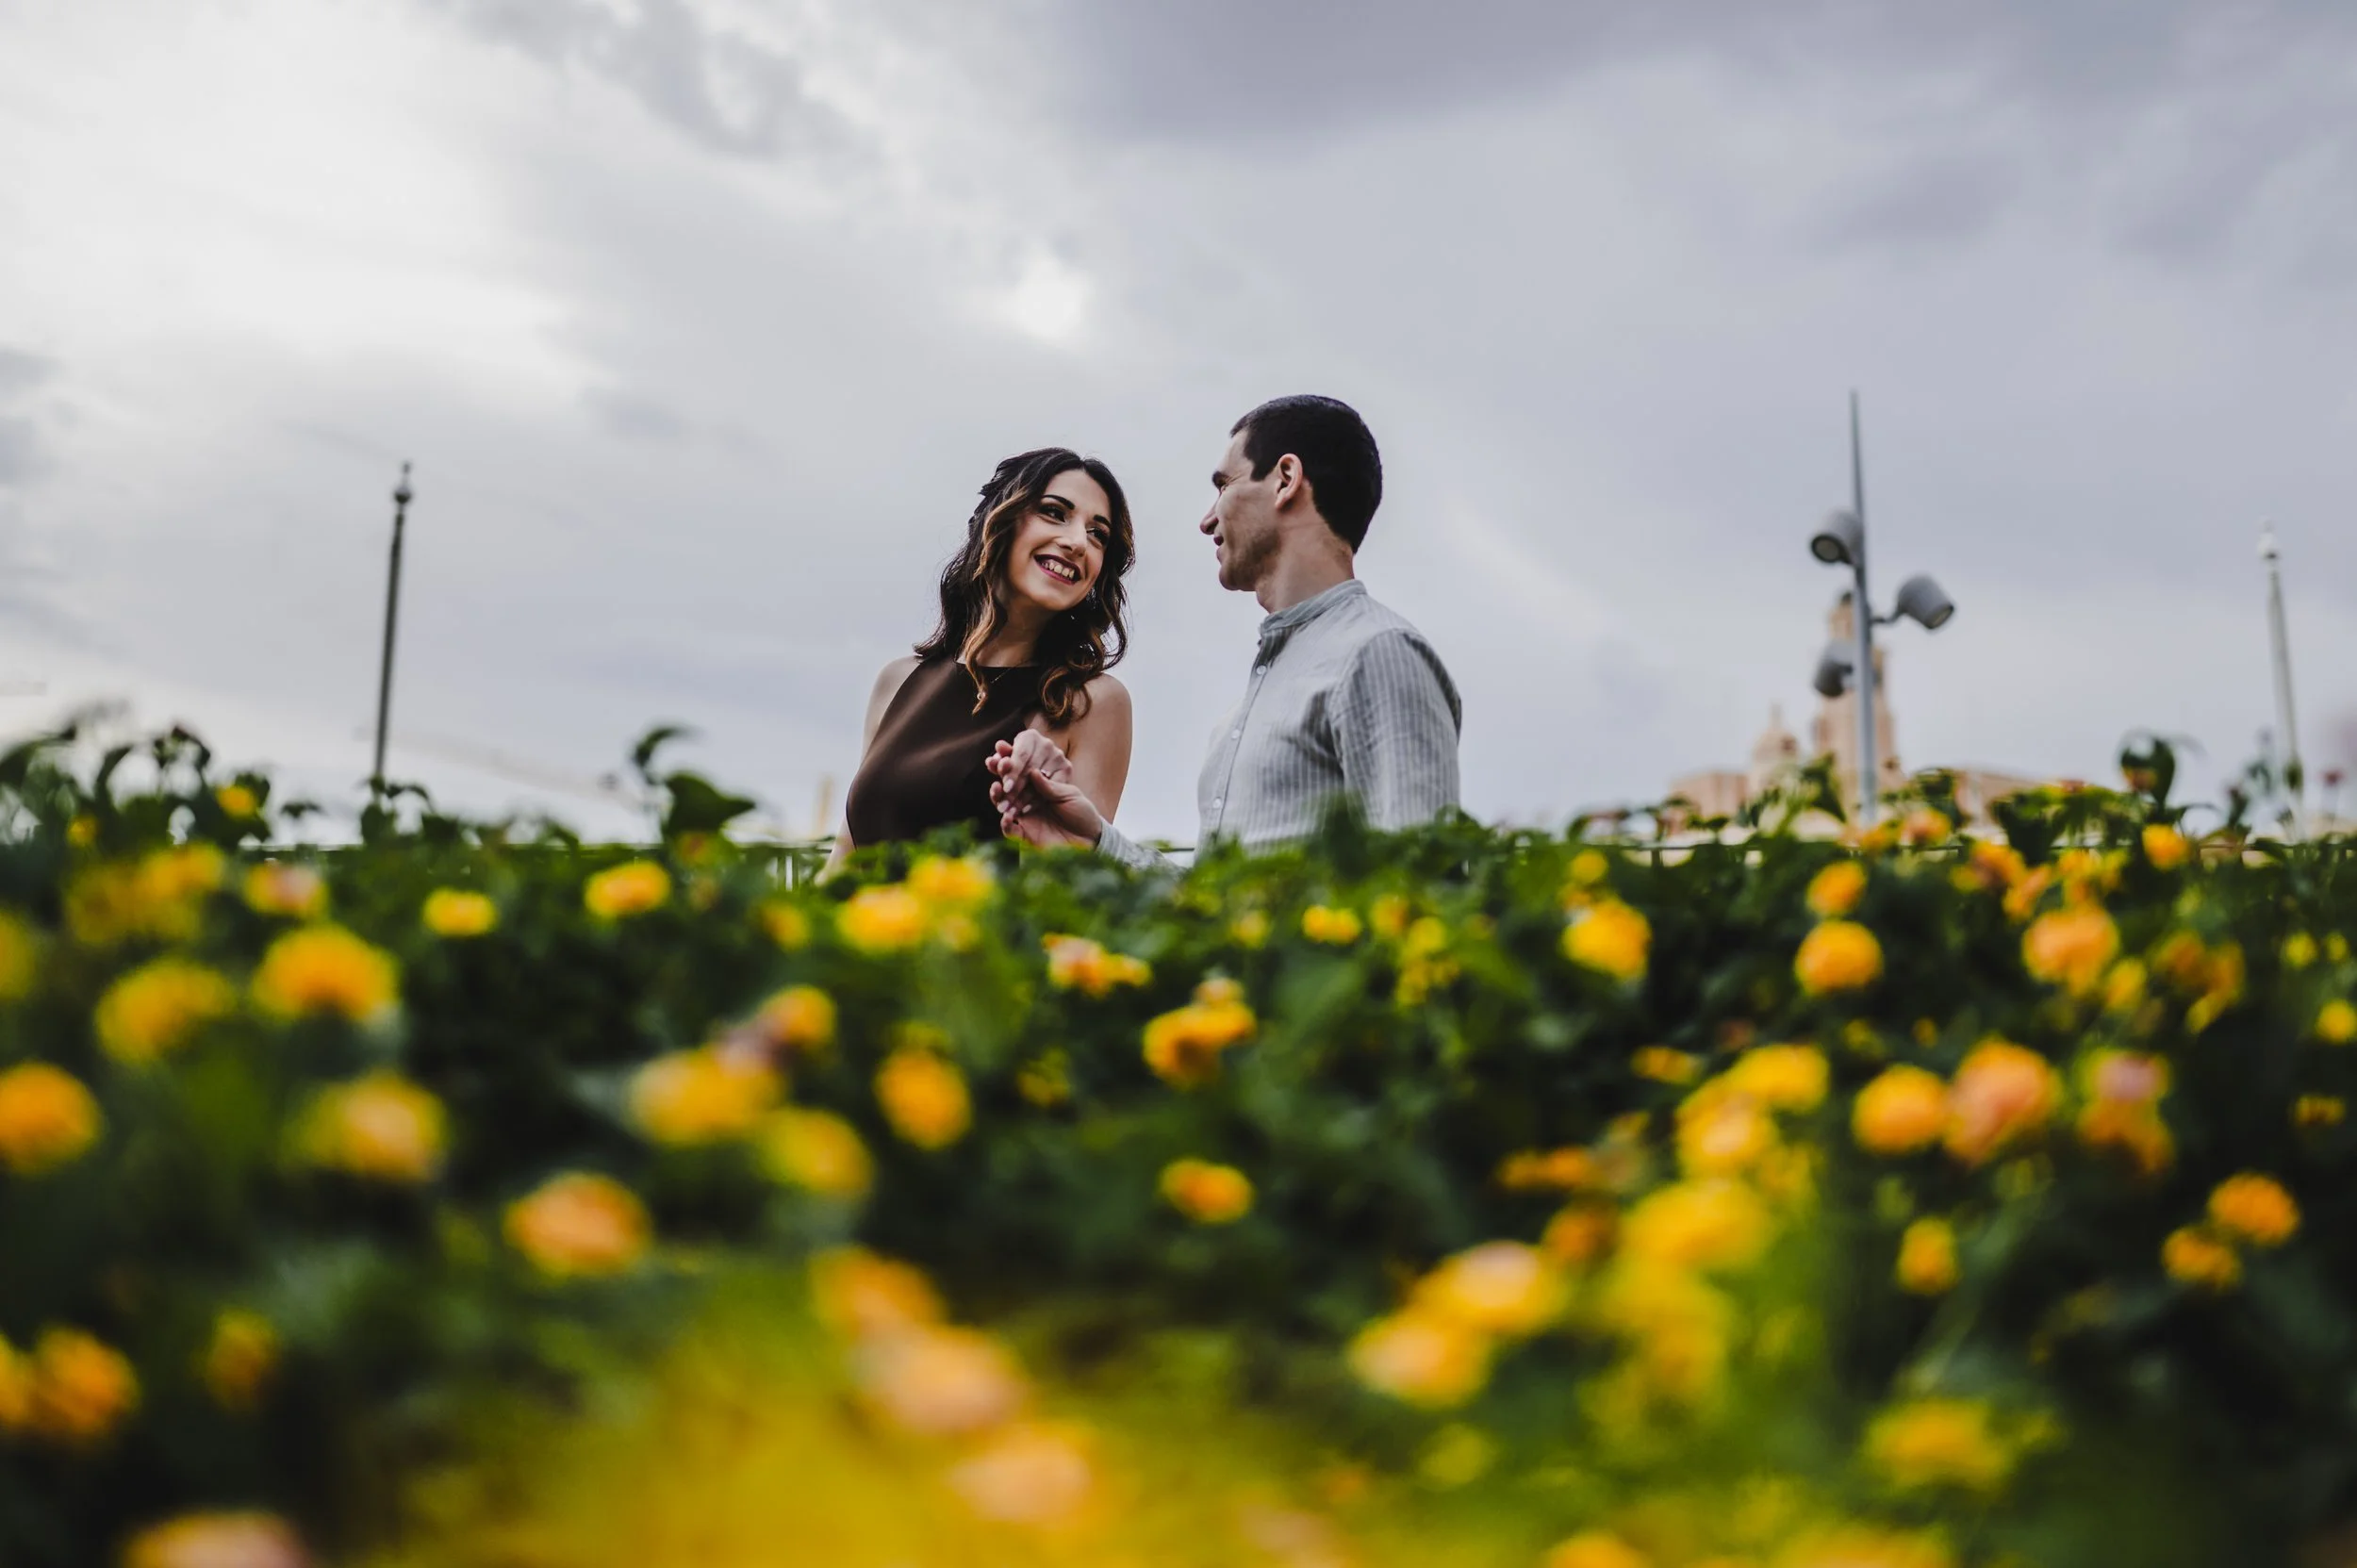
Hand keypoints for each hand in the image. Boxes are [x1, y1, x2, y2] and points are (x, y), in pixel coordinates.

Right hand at [985, 731, 1103, 848]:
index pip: (1021, 769)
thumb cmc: (1082, 813)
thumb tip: (1032, 771)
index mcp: (1040, 784)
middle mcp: (1028, 797)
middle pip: (1007, 783)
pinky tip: (1007, 817)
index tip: (1001, 747)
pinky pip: (1010, 830)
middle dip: (1000, 772)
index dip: (1011, 758)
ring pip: (1003, 804)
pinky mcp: (1024, 835)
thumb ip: (1049, 786)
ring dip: (997, 795)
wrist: (1089, 840)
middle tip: (995, 763)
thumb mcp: (1068, 795)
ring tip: (997, 788)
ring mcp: (1024, 816)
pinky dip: (1006, 823)